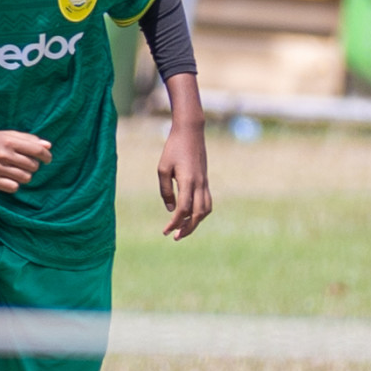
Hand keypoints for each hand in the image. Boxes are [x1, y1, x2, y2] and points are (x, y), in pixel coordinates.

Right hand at [0, 129, 52, 192]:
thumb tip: (48, 146)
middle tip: (25, 164)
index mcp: (10, 141)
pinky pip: (13, 187)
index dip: (46, 156)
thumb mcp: (8, 135)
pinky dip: (14, 185)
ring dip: (25, 176)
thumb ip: (29, 139)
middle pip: (33, 166)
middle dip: (33, 166)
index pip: (37, 151)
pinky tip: (9, 179)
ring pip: (25, 178)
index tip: (47, 159)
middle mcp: (4, 154)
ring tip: (17, 171)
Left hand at [157, 118, 211, 239]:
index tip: (165, 231)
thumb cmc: (173, 149)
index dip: (174, 223)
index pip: (183, 209)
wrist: (190, 133)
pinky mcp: (206, 180)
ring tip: (183, 230)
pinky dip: (201, 213)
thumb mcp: (163, 169)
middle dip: (187, 228)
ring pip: (205, 210)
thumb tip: (171, 210)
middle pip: (197, 214)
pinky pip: (207, 202)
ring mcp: (205, 183)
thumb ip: (166, 191)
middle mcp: (200, 184)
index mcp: (188, 181)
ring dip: (196, 222)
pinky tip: (191, 216)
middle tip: (175, 237)